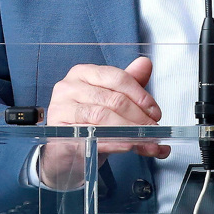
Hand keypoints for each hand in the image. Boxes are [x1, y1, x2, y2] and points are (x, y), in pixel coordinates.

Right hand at [39, 57, 170, 189]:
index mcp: (83, 73)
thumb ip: (128, 82)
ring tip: (145, 141)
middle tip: (153, 130)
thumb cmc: (87, 122)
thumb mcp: (110, 101)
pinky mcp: (59, 131)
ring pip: (102, 116)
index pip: (117, 78)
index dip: (140, 95)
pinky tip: (127, 146)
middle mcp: (69, 87)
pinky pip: (91, 135)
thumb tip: (145, 63)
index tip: (155, 112)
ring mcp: (61, 108)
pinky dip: (113, 142)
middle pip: (112, 99)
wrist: (65, 151)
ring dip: (129, 130)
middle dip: (138, 116)